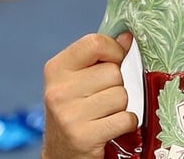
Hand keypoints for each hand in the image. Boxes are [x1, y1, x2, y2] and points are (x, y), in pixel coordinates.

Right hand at [42, 32, 138, 158]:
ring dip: (121, 106)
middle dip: (117, 85)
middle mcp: (58, 91)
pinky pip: (126, 118)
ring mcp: (68, 115)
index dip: (114, 51)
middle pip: (113, 72)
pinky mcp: (83, 136)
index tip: (115, 60)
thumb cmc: (75, 111)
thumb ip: (100, 57)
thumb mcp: (78, 80)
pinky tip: (111, 127)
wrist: (62, 153)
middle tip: (102, 99)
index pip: (95, 43)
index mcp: (56, 69)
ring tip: (104, 114)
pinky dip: (126, 123)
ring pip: (121, 95)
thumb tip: (126, 37)